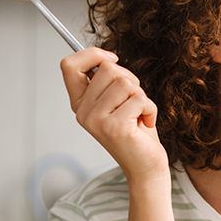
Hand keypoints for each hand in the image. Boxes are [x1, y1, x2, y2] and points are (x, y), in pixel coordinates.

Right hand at [59, 48, 167, 182]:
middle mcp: (83, 112)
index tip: (112, 58)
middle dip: (131, 79)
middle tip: (134, 102)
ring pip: (125, 82)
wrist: (145, 166)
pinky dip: (151, 109)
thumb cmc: (136, 132)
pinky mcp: (115, 127)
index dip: (92, 54)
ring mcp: (97, 120)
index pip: (69, 65)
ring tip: (139, 114)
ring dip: (142, 96)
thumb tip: (106, 58)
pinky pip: (139, 99)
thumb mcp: (117, 101)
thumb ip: (107, 82)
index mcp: (80, 103)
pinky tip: (146, 123)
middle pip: (108, 68)